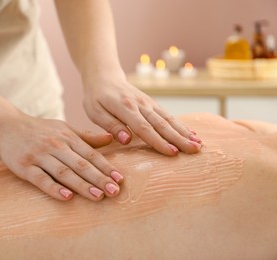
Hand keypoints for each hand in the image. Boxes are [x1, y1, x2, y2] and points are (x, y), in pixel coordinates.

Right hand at [0, 114, 122, 200]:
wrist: (7, 125)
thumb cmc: (40, 129)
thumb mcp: (64, 128)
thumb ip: (87, 136)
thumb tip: (111, 138)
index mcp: (67, 137)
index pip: (90, 154)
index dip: (106, 167)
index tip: (119, 179)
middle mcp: (55, 146)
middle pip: (80, 164)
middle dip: (98, 178)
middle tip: (114, 191)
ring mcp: (39, 156)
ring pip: (63, 172)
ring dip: (81, 185)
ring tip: (97, 196)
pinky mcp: (24, 166)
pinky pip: (41, 179)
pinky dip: (54, 188)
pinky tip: (67, 197)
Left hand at [82, 75, 201, 155]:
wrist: (104, 76)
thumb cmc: (96, 97)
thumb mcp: (95, 112)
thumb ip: (110, 125)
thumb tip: (127, 140)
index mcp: (125, 108)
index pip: (144, 128)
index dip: (158, 141)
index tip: (172, 153)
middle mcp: (141, 104)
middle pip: (162, 124)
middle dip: (179, 138)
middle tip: (194, 150)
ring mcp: (148, 103)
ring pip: (169, 119)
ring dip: (184, 132)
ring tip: (199, 144)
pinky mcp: (152, 104)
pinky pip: (168, 115)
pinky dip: (181, 125)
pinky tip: (191, 133)